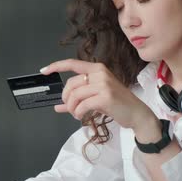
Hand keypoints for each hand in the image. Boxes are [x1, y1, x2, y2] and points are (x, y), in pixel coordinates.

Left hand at [40, 58, 154, 129]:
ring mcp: (103, 84)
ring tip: (76, 114)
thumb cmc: (117, 104)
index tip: (44, 71)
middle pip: (70, 84)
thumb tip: (57, 106)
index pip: (72, 64)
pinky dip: (78, 113)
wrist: (137, 114)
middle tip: (70, 108)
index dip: (56, 66)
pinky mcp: (105, 97)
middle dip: (66, 98)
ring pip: (74, 95)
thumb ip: (77, 99)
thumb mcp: (96, 97)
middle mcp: (100, 73)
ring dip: (71, 108)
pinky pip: (81, 106)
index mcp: (97, 69)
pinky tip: (82, 116)